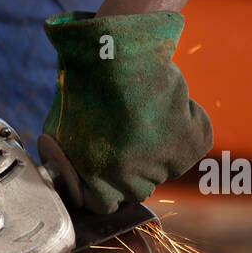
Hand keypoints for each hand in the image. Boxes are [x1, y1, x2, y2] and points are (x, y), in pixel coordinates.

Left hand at [41, 10, 212, 213]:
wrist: (116, 49)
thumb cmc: (83, 82)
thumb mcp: (58, 129)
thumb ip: (66, 162)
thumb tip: (70, 180)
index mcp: (92, 174)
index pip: (103, 204)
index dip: (105, 186)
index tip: (109, 167)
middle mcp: (127, 175)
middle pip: (137, 189)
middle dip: (134, 166)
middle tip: (130, 133)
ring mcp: (160, 161)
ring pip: (166, 168)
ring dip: (160, 146)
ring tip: (145, 113)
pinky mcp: (188, 143)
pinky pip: (193, 145)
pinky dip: (189, 125)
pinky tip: (168, 105)